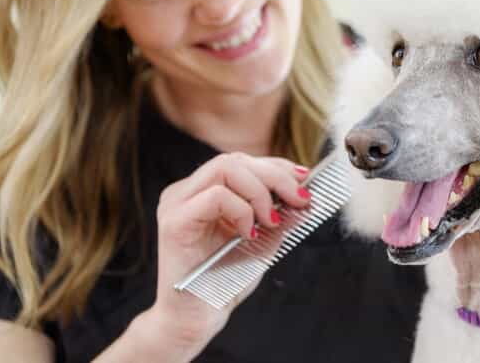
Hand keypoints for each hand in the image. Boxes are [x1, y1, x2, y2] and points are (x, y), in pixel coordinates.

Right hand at [145, 153, 310, 357]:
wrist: (198, 318)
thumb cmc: (225, 281)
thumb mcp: (262, 241)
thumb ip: (279, 216)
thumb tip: (304, 197)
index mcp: (204, 191)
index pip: (242, 162)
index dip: (276, 166)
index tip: (305, 181)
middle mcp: (187, 192)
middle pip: (235, 160)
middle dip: (276, 176)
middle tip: (300, 199)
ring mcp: (177, 204)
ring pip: (225, 168)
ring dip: (260, 191)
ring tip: (273, 220)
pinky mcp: (174, 222)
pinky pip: (215, 196)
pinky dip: (242, 210)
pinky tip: (249, 233)